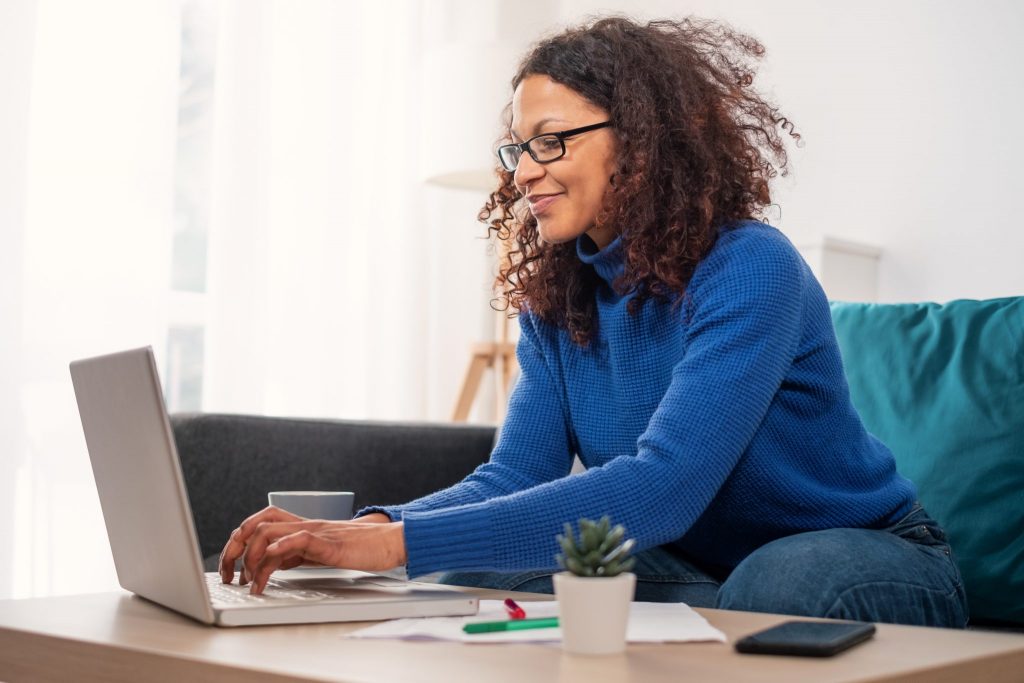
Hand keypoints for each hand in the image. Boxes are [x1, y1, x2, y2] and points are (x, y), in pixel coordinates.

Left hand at [218, 506, 406, 594]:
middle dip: (234, 550)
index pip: (258, 522)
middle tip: (229, 575)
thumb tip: (272, 563)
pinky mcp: (329, 542)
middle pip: (255, 524)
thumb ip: (295, 553)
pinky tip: (270, 564)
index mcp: (300, 526)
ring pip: (269, 530)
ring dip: (252, 557)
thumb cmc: (359, 548)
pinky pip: (299, 538)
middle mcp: (303, 524)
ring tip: (251, 582)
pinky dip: (279, 549)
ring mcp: (315, 531)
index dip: (237, 542)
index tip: (230, 567)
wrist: (389, 542)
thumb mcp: (319, 551)